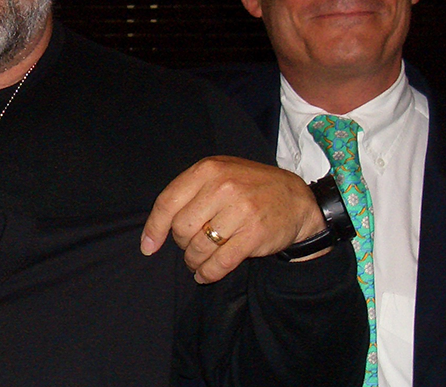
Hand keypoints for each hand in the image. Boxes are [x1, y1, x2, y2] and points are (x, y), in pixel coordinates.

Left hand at [139, 156, 325, 282]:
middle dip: (181, 244)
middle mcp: (223, 187)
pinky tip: (205, 274)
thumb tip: (155, 229)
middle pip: (181, 229)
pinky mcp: (254, 235)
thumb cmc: (250, 188)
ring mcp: (240, 211)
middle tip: (191, 245)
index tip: (148, 247)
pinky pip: (220, 263)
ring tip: (197, 262)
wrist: (297, 200)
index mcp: (208, 170)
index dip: (154, 228)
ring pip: (199, 248)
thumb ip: (190, 192)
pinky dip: (208, 273)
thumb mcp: (220, 174)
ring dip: (194, 261)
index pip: (168, 202)